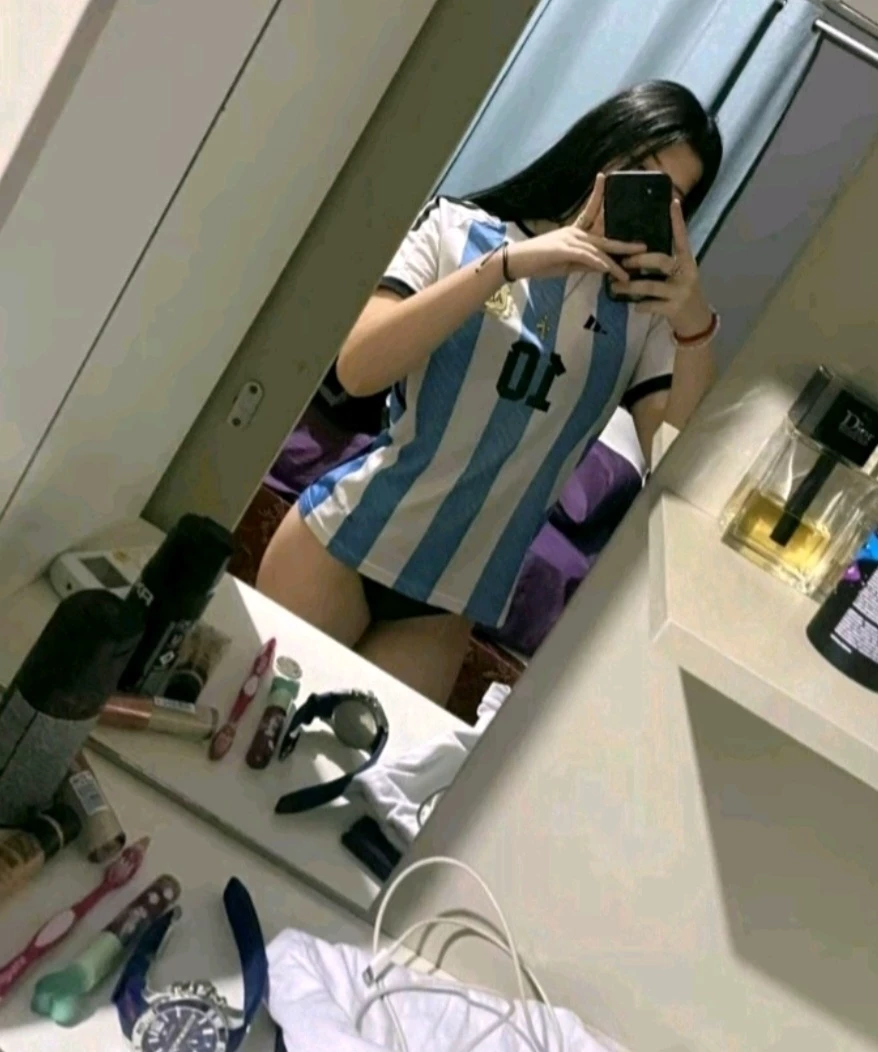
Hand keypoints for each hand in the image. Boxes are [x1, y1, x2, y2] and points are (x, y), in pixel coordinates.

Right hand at [506, 174, 643, 283]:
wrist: (516, 261)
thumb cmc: (537, 262)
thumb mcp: (565, 263)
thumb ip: (584, 262)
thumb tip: (602, 265)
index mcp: (573, 231)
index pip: (591, 209)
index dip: (598, 194)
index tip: (604, 177)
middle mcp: (574, 232)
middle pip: (604, 235)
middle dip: (624, 242)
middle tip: (643, 245)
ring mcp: (570, 240)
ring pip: (598, 250)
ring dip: (615, 262)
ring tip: (629, 271)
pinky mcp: (565, 250)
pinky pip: (587, 257)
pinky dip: (599, 263)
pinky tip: (610, 270)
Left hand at [611, 198, 712, 335]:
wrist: (696, 320)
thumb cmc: (681, 293)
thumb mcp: (679, 274)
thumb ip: (665, 262)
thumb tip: (639, 249)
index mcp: (687, 261)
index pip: (682, 237)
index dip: (677, 221)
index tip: (672, 202)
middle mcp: (686, 273)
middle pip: (661, 260)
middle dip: (639, 260)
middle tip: (622, 260)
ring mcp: (680, 291)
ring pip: (651, 285)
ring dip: (630, 286)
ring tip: (615, 287)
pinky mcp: (674, 308)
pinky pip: (652, 305)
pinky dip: (641, 305)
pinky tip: (634, 306)